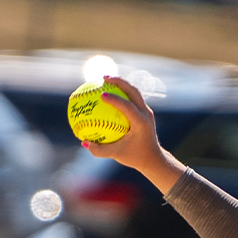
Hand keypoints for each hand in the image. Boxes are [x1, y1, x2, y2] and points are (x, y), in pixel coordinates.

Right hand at [83, 76, 185, 190]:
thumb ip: (100, 150)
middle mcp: (146, 114)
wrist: (153, 158)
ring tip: (105, 79)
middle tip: (104, 78)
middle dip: (119, 82)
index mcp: (141, 123)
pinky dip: (121, 92)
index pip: (128, 107)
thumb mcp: (116, 155)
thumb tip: (83, 142)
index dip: (116, 100)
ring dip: (121, 83)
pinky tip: (109, 91)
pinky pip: (132, 97)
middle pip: (134, 91)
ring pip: (134, 91)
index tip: (102, 95)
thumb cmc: (135, 157)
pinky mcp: (145, 111)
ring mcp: (147, 111)